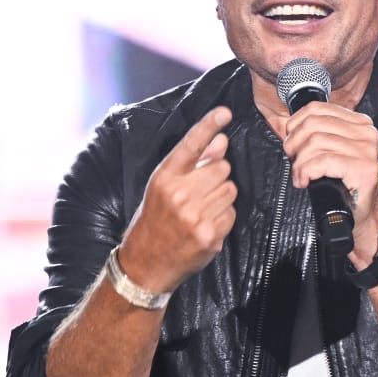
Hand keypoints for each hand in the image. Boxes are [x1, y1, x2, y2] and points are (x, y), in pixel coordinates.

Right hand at [119, 107, 237, 292]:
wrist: (145, 264)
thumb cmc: (154, 220)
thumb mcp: (163, 187)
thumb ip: (192, 164)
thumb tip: (221, 140)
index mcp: (164, 177)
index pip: (191, 144)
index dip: (209, 125)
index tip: (225, 112)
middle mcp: (179, 195)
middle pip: (222, 167)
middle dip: (218, 175)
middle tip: (201, 191)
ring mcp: (195, 216)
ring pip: (231, 189)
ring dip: (222, 196)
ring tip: (202, 208)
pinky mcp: (210, 236)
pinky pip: (232, 213)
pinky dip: (224, 217)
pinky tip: (206, 224)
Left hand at [280, 101, 377, 269]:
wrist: (362, 215)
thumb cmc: (346, 185)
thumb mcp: (333, 151)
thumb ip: (319, 134)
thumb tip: (290, 127)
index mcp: (359, 123)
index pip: (318, 108)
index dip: (295, 124)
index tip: (291, 141)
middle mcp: (366, 133)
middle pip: (313, 124)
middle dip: (294, 143)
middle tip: (292, 160)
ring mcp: (367, 150)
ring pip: (315, 142)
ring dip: (299, 162)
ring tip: (300, 174)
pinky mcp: (363, 168)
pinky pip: (322, 161)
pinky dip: (306, 172)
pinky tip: (305, 181)